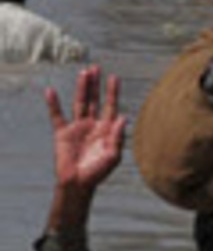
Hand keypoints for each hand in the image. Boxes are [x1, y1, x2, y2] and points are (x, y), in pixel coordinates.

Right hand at [46, 66, 126, 192]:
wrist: (79, 183)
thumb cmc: (99, 172)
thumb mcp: (113, 156)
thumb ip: (118, 137)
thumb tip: (123, 117)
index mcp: (107, 130)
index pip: (110, 106)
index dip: (112, 92)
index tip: (115, 77)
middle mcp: (93, 125)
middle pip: (94, 100)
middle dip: (96, 85)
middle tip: (96, 67)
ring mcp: (77, 127)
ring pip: (79, 103)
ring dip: (81, 88)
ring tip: (83, 73)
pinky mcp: (62, 133)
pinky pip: (57, 115)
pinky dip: (53, 104)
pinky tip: (51, 91)